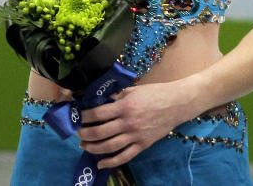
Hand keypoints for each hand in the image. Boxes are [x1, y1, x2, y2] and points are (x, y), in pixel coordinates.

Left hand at [77, 82, 193, 168]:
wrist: (176, 104)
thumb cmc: (154, 93)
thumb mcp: (132, 90)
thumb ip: (115, 96)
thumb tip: (98, 100)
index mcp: (124, 106)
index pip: (98, 113)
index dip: (84, 116)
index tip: (75, 116)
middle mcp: (128, 122)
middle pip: (100, 132)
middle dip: (84, 133)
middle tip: (76, 133)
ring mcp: (136, 136)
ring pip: (109, 146)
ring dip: (93, 148)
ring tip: (83, 146)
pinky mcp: (143, 145)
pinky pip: (125, 156)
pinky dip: (111, 162)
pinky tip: (100, 164)